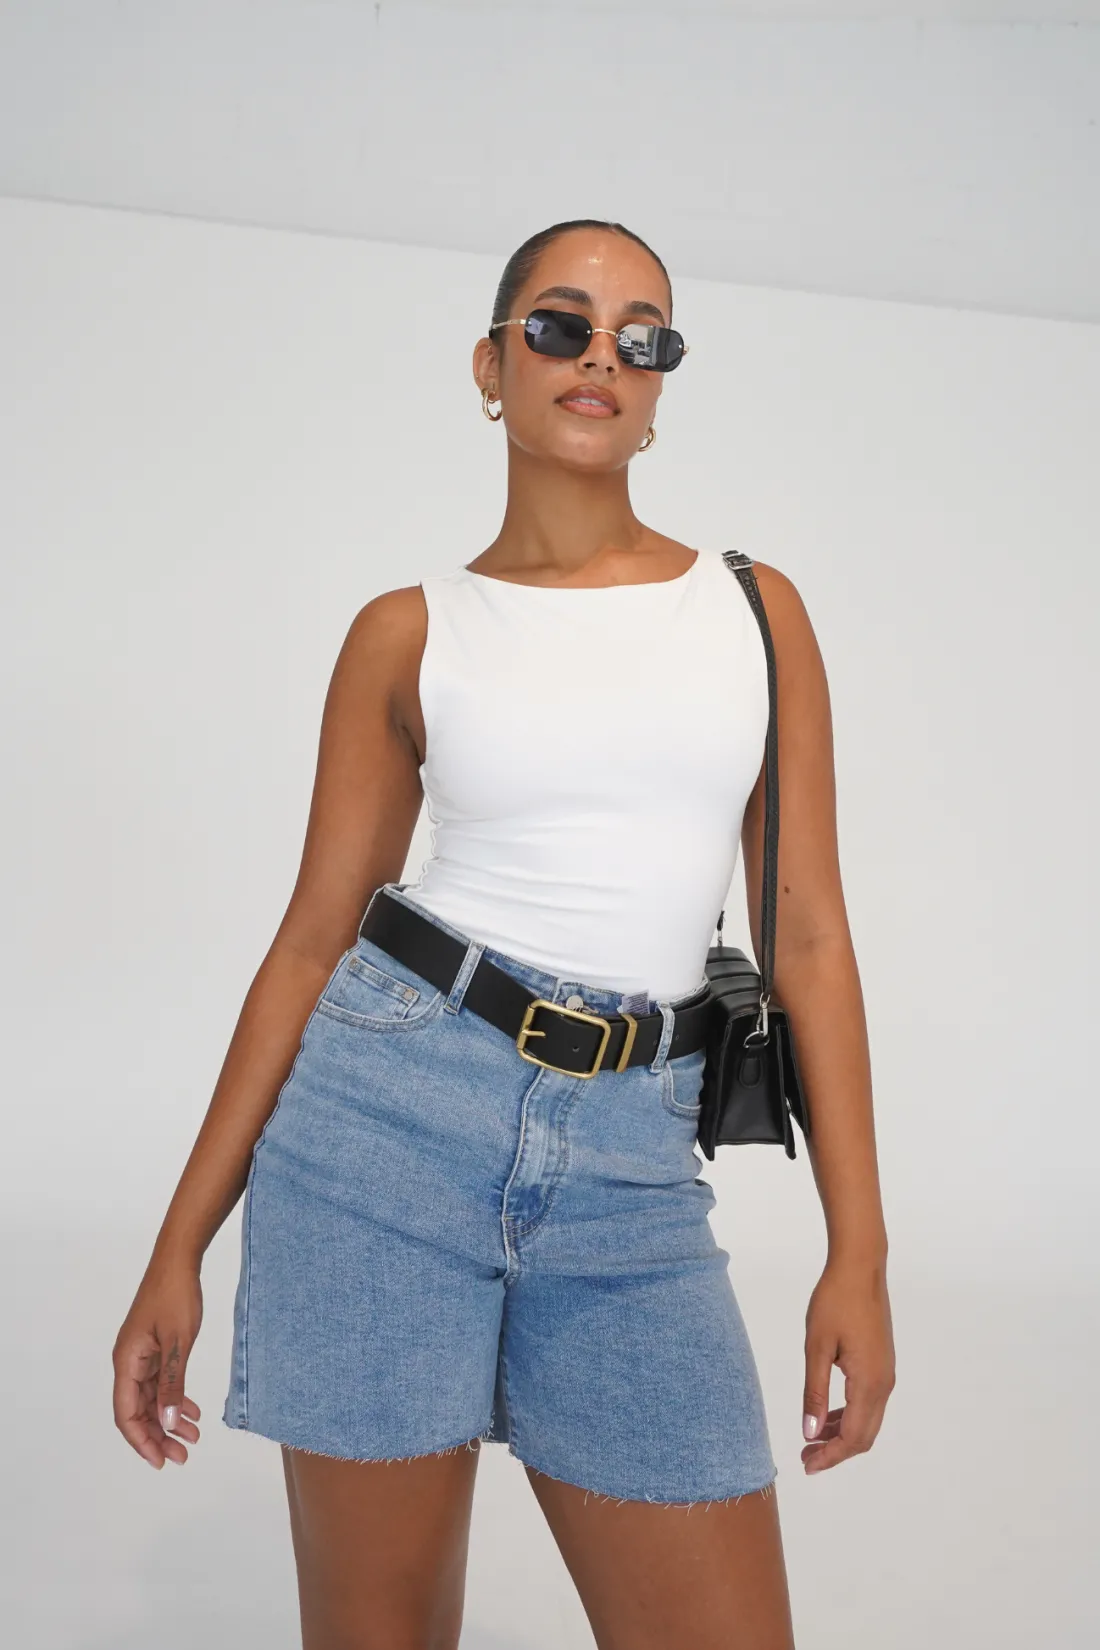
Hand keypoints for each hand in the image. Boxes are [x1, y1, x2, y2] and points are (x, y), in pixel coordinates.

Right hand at [112, 1257, 203, 1468]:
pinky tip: (192, 1411)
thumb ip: (172, 1383)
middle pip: (138, 1411)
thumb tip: (166, 1422)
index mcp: (126, 1362)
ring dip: (169, 1419)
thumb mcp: (178, 1342)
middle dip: (159, 1436)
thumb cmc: (175, 1295)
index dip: (141, 1441)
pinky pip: (162, 1383)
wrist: (179, 1261)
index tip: (161, 1461)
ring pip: (152, 1399)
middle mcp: (129, 1362)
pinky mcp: (155, 1349)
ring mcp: (142, 1356)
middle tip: (183, 1456)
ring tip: (193, 1437)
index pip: (126, 1414)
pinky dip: (175, 1399)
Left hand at [801, 1254, 894, 1474]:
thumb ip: (814, 1393)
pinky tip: (828, 1414)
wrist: (860, 1268)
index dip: (831, 1456)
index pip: (853, 1437)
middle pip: (865, 1435)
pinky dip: (849, 1415)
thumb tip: (811, 1433)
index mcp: (869, 1382)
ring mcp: (886, 1373)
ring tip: (812, 1439)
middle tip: (806, 1457)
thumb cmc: (834, 1302)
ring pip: (868, 1420)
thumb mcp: (816, 1347)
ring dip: (842, 1434)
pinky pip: (869, 1402)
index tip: (806, 1465)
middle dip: (836, 1451)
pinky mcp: (882, 1363)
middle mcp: (884, 1383)